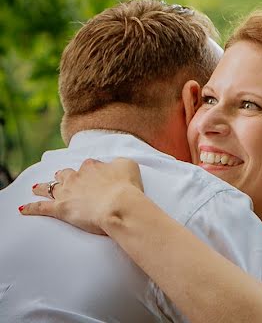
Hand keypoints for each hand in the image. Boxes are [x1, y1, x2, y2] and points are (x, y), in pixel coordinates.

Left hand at [20, 157, 144, 234]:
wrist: (118, 206)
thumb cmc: (127, 187)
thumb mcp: (129, 166)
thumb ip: (119, 163)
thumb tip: (114, 165)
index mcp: (92, 166)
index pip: (88, 166)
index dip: (91, 172)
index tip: (95, 176)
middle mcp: (76, 177)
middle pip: (65, 174)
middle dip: (62, 176)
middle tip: (61, 178)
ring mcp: (66, 192)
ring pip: (50, 187)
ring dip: (43, 187)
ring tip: (37, 187)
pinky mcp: (60, 208)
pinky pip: (41, 207)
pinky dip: (31, 207)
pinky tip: (23, 208)